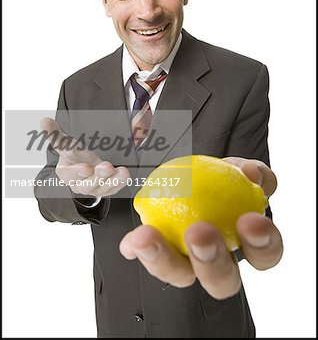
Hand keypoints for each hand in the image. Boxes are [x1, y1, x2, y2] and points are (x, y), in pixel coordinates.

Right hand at [40, 117, 129, 196]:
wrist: (85, 167)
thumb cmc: (74, 157)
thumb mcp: (66, 145)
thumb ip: (56, 135)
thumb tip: (44, 121)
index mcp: (66, 174)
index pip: (70, 174)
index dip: (78, 171)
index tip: (86, 167)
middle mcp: (79, 184)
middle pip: (88, 184)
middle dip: (98, 175)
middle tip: (107, 167)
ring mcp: (94, 189)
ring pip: (104, 187)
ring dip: (114, 180)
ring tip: (122, 171)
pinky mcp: (107, 190)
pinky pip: (115, 188)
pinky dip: (121, 182)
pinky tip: (125, 173)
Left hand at [119, 157, 282, 298]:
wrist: (194, 177)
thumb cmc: (223, 179)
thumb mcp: (242, 170)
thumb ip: (254, 173)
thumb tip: (251, 173)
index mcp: (246, 246)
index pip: (264, 254)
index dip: (261, 243)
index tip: (249, 220)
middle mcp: (218, 263)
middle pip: (222, 281)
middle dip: (212, 263)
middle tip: (200, 232)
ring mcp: (188, 263)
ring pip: (180, 275)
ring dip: (164, 259)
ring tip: (149, 236)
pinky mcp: (160, 256)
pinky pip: (148, 255)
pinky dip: (138, 248)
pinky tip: (131, 241)